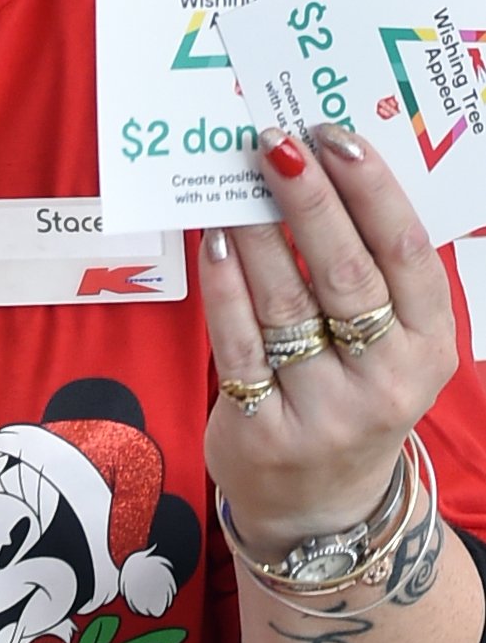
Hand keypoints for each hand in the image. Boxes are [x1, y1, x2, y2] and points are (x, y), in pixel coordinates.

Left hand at [199, 122, 456, 550]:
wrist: (320, 505)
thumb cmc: (356, 388)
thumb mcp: (392, 342)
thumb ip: (372, 267)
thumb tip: (323, 164)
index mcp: (428, 345)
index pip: (407, 254)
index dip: (373, 190)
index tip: (335, 136)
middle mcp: (385, 382)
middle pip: (346, 274)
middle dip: (308, 198)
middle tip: (275, 140)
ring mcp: (325, 413)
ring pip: (286, 304)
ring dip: (257, 232)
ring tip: (235, 179)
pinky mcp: (264, 433)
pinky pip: (238, 345)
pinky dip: (224, 287)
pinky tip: (214, 242)